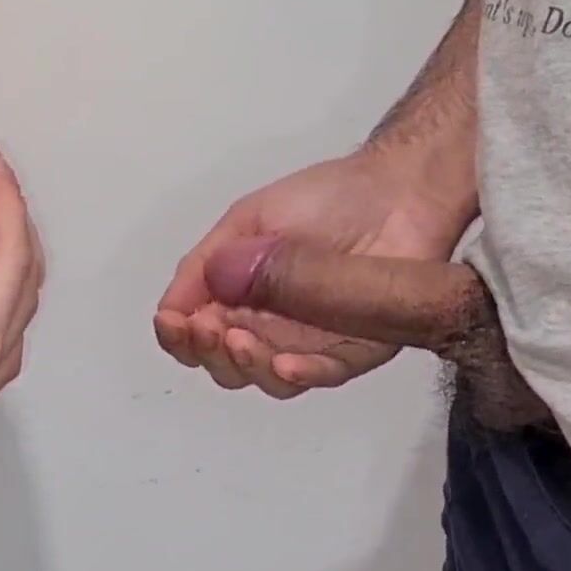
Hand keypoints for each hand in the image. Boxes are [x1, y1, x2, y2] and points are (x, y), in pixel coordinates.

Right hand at [154, 148, 471, 398]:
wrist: (396, 191)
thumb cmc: (321, 200)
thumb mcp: (247, 220)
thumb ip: (209, 262)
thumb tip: (173, 307)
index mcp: (234, 298)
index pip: (192, 334)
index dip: (176, 335)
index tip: (173, 322)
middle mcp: (265, 328)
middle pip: (222, 364)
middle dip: (206, 351)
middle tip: (208, 328)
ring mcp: (308, 344)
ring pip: (264, 378)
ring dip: (244, 366)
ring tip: (239, 340)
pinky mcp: (354, 350)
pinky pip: (323, 375)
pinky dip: (300, 374)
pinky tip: (283, 362)